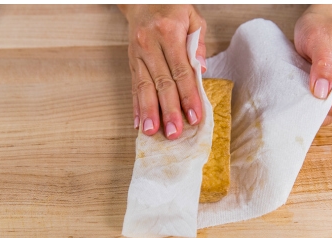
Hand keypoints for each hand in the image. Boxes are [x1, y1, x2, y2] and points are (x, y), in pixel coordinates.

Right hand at [119, 4, 206, 138]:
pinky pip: (133, 85)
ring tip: (152, 133)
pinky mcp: (130, 60)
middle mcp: (149, 44)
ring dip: (149, 112)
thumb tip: (201, 69)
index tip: (194, 116)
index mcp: (169, 33)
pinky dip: (136, 105)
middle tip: (174, 133)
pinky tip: (138, 122)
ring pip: (143, 87)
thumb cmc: (172, 9)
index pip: (181, 71)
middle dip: (168, 110)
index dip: (187, 96)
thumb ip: (198, 43)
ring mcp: (137, 53)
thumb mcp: (193, 18)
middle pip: (161, 83)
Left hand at [294, 5, 331, 125]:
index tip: (313, 97)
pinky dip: (311, 103)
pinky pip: (323, 107)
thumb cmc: (321, 25)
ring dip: (314, 107)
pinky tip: (301, 91)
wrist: (319, 21)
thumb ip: (323, 63)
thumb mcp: (319, 38)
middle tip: (301, 94)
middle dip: (322, 109)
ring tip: (300, 89)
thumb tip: (322, 91)